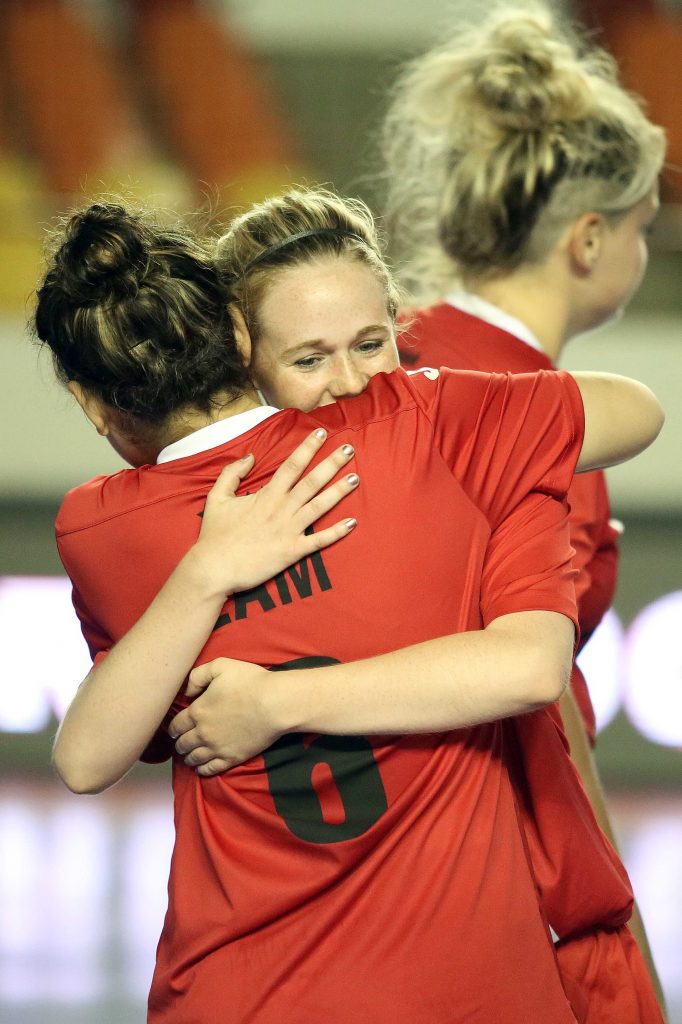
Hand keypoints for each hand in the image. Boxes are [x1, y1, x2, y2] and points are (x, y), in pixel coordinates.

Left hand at [168, 658, 280, 775]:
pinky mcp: (232, 758)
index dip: (173, 727)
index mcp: (198, 711)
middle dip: (180, 743)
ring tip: (189, 756)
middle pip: (183, 743)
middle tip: (181, 742)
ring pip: (194, 758)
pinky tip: (201, 768)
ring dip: (188, 757)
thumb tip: (185, 691)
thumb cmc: (250, 682)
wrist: (275, 704)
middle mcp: (203, 732)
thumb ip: (197, 676)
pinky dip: (202, 770)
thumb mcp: (220, 666)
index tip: (174, 728)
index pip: (176, 725)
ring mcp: (217, 748)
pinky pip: (210, 769)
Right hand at [192, 428, 358, 595]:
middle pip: (312, 481)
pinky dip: (337, 532)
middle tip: (350, 450)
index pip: (292, 465)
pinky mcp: (292, 552)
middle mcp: (281, 509)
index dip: (308, 447)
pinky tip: (353, 523)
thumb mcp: (216, 497)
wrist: (214, 569)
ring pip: (320, 506)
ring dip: (339, 492)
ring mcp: (289, 531)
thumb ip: (232, 473)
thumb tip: (250, 456)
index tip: (322, 432)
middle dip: (332, 463)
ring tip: (356, 478)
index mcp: (266, 495)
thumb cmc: (214, 535)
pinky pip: (319, 541)